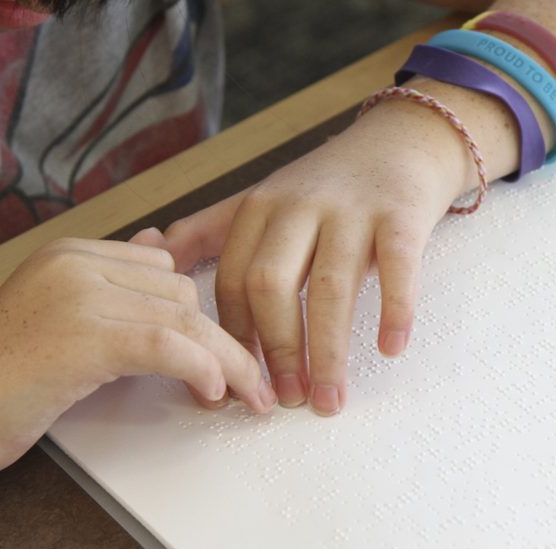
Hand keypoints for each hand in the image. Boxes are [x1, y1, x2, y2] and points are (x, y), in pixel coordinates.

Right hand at [0, 238, 274, 476]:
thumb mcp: (57, 314)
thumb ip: (109, 284)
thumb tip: (161, 246)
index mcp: (71, 252)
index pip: (163, 269)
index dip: (198, 313)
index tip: (223, 351)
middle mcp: (77, 262)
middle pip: (180, 290)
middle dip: (217, 337)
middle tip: (241, 381)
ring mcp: (79, 295)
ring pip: (183, 316)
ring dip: (226, 360)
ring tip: (246, 395)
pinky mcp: (83, 338)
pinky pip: (167, 345)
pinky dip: (202, 368)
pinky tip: (215, 393)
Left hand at [133, 103, 465, 415]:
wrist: (399, 141)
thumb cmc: (327, 184)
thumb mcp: (262, 200)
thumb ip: (210, 229)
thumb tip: (155, 256)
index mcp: (258, 208)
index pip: (230, 280)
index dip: (231, 336)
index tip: (236, 382)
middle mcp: (299, 206)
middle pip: (270, 284)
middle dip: (275, 349)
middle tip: (284, 399)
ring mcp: (351, 209)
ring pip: (330, 287)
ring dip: (327, 351)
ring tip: (328, 401)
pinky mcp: (401, 214)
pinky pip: (396, 266)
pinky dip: (394, 309)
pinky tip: (389, 347)